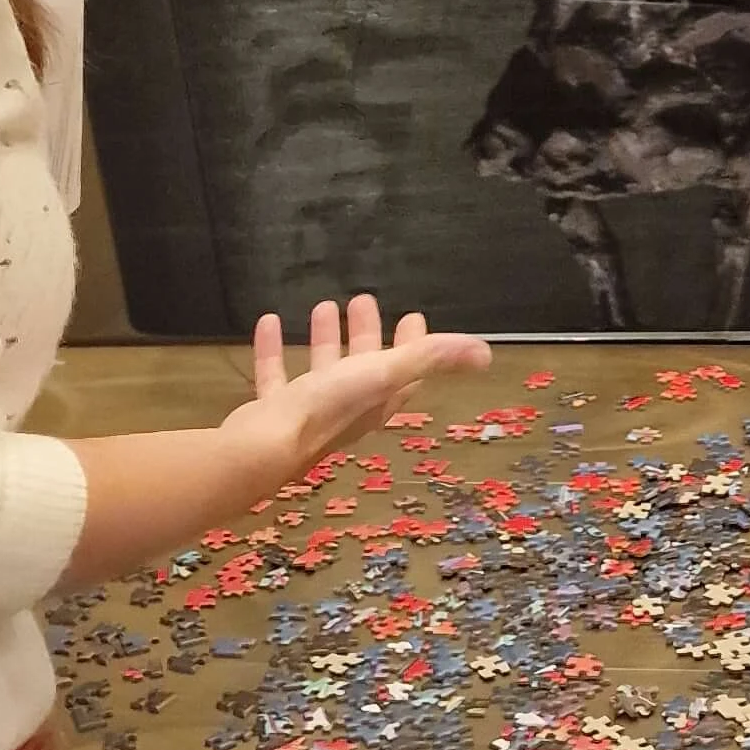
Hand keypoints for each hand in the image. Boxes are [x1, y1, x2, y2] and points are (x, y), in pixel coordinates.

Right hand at [230, 296, 490, 469]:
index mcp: (376, 402)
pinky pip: (275, 375)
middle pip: (362, 368)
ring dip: (324, 339)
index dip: (414, 346)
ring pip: (320, 371)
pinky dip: (274, 349)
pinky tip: (268, 321)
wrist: (262, 449)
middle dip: (365, 335)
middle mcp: (345, 410)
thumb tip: (486, 353)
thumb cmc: (327, 408)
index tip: (412, 316)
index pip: (405, 373)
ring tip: (321, 306)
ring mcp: (306, 413)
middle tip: (362, 300)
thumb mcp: (383, 374)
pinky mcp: (271, 412)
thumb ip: (430, 359)